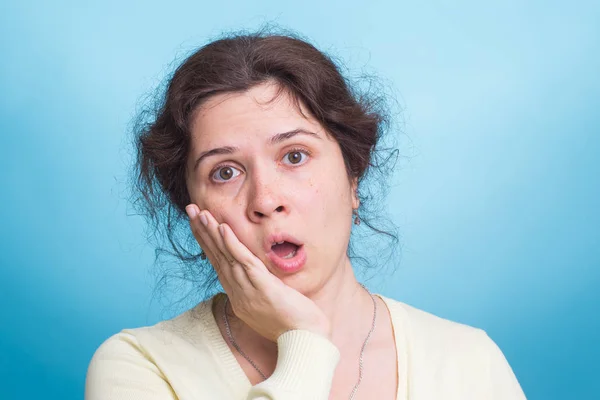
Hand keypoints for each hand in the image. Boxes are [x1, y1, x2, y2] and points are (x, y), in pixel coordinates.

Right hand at [185, 204, 330, 341]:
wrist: (304, 341)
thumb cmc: (290, 322)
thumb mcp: (267, 301)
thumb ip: (256, 286)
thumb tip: (253, 272)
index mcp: (238, 293)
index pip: (218, 262)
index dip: (206, 241)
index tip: (197, 221)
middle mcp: (238, 291)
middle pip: (216, 256)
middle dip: (202, 231)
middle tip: (190, 209)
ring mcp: (248, 291)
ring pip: (226, 257)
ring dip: (213, 234)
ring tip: (201, 214)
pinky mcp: (263, 289)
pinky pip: (245, 263)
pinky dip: (233, 246)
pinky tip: (224, 229)